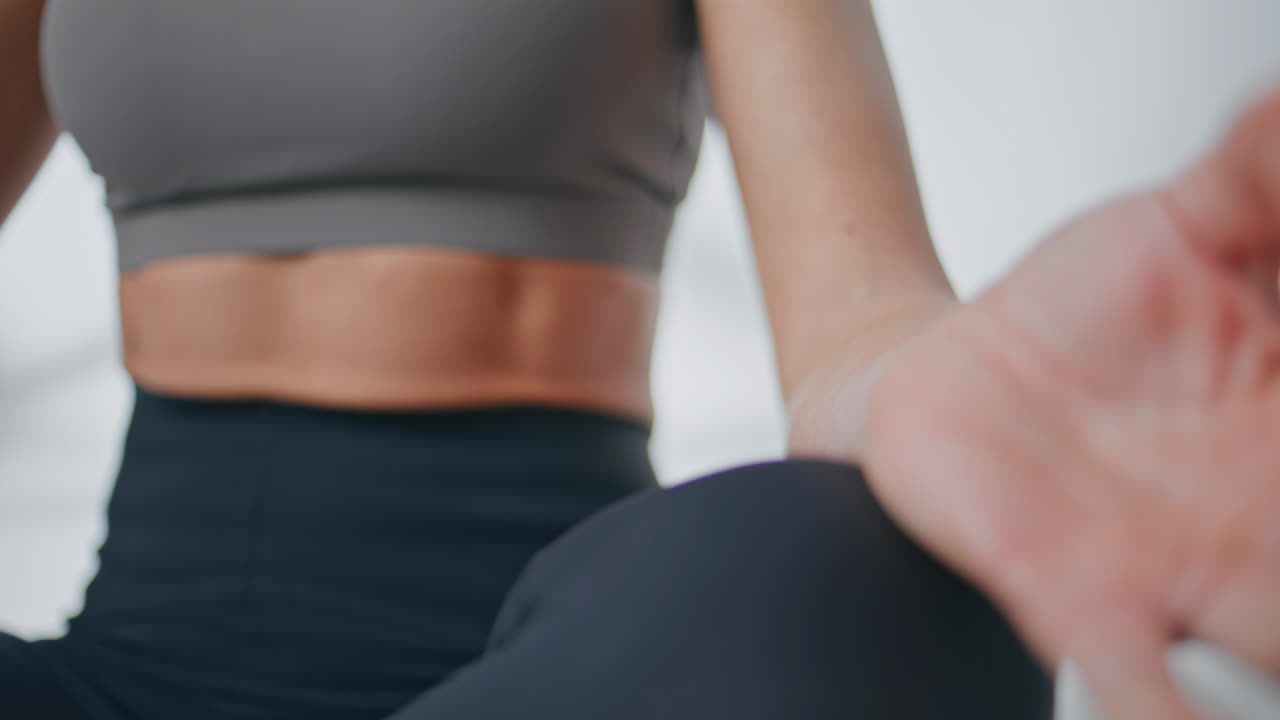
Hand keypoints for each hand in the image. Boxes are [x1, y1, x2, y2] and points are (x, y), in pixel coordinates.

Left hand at [860, 91, 1279, 718]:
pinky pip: (1132, 684)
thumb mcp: (1183, 224)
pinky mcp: (1075, 601)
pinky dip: (1153, 715)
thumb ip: (1258, 174)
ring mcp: (1175, 572)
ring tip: (1245, 686)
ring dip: (1261, 673)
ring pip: (1264, 654)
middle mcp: (1257, 517)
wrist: (935, 377)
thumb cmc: (1072, 311)